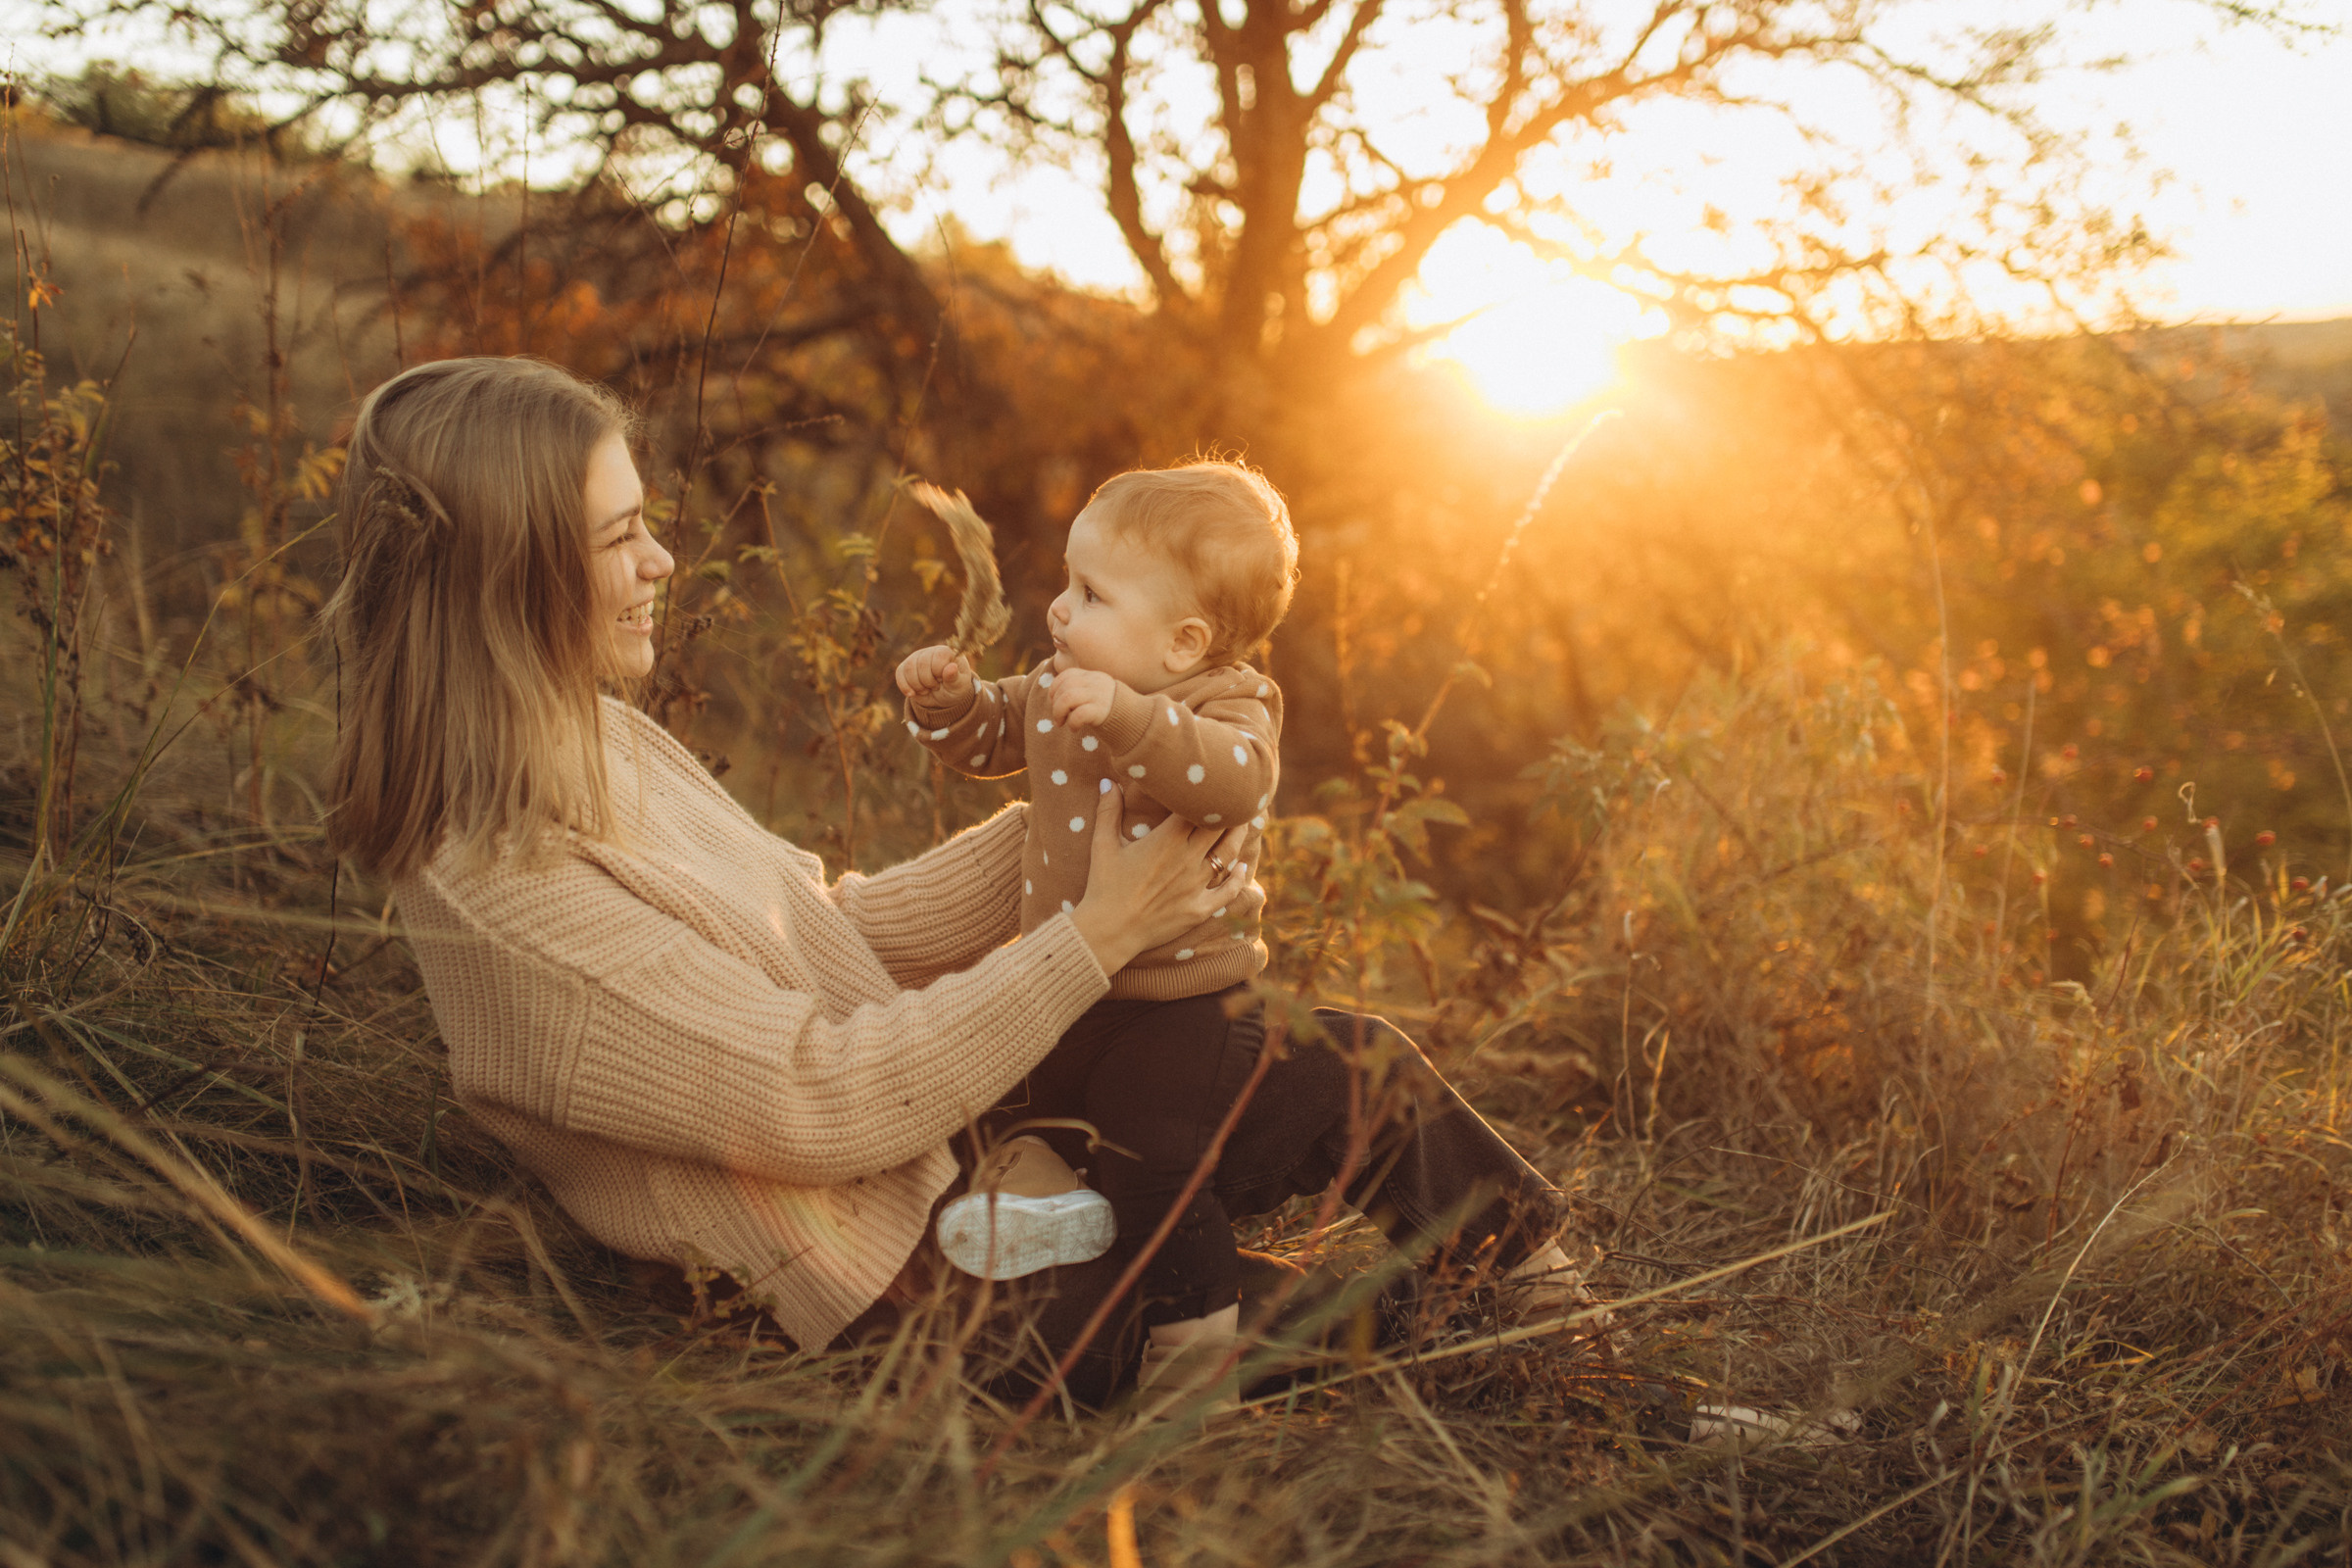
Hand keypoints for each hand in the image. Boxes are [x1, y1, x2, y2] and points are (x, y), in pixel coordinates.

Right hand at [897, 645, 971, 707]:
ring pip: (909, 668)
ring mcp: (916, 658)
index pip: (938, 658)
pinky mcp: (906, 667)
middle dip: (928, 682)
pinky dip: (905, 687)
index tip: (944, 681)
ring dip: (917, 685)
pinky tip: (913, 694)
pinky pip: (899, 673)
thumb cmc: (954, 689)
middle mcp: (930, 651)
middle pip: (921, 664)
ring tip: (926, 690)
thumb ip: (955, 678)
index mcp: (946, 652)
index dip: (939, 674)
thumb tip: (952, 667)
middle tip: (936, 687)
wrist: (942, 698)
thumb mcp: (959, 687)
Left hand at [1047, 666, 1117, 730]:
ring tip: (1061, 723)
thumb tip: (1054, 698)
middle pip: (1064, 687)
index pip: (1067, 675)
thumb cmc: (1112, 710)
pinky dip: (1072, 723)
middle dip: (1055, 704)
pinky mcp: (1101, 711)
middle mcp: (1096, 683)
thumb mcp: (1097, 693)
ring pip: (1067, 698)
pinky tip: (1074, 729)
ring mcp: (1099, 696)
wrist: (1138, 720)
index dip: (1055, 688)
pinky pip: (1078, 714)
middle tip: (1058, 718)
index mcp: (1093, 676)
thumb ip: (1081, 690)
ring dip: (1058, 712)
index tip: (1054, 701)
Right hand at [1067, 787, 1249, 973]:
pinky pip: (1228, 891)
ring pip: (1228, 854)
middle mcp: (1188, 858)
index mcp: (1167, 838)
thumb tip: (1109, 782)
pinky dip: (1238, 878)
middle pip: (1220, 826)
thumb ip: (1108, 810)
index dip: (1209, 793)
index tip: (1212, 784)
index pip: (1199, 807)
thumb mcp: (1103, 845)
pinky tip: (1242, 867)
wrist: (1109, 931)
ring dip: (1237, 836)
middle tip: (1235, 799)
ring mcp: (1196, 885)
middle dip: (1230, 810)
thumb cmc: (1103, 886)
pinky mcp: (1199, 908)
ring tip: (1242, 823)